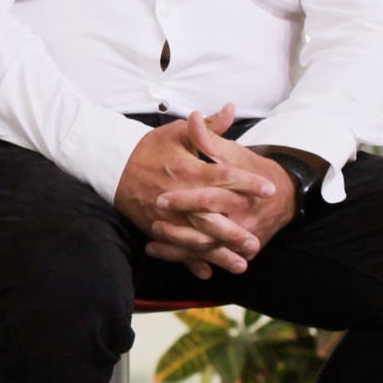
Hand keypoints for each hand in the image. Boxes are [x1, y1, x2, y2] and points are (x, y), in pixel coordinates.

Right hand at [115, 105, 274, 280]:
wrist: (113, 164)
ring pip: (195, 240)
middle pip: (211, 217)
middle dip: (234, 232)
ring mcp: (166, 216)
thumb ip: (208, 126)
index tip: (269, 190)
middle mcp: (178, 196)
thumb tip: (232, 110)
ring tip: (241, 264)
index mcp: (187, 170)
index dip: (248, 183)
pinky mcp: (155, 227)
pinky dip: (190, 262)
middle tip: (256, 242)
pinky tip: (208, 272)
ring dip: (218, 254)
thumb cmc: (149, 147)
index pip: (224, 177)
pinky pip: (175, 249)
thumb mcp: (178, 132)